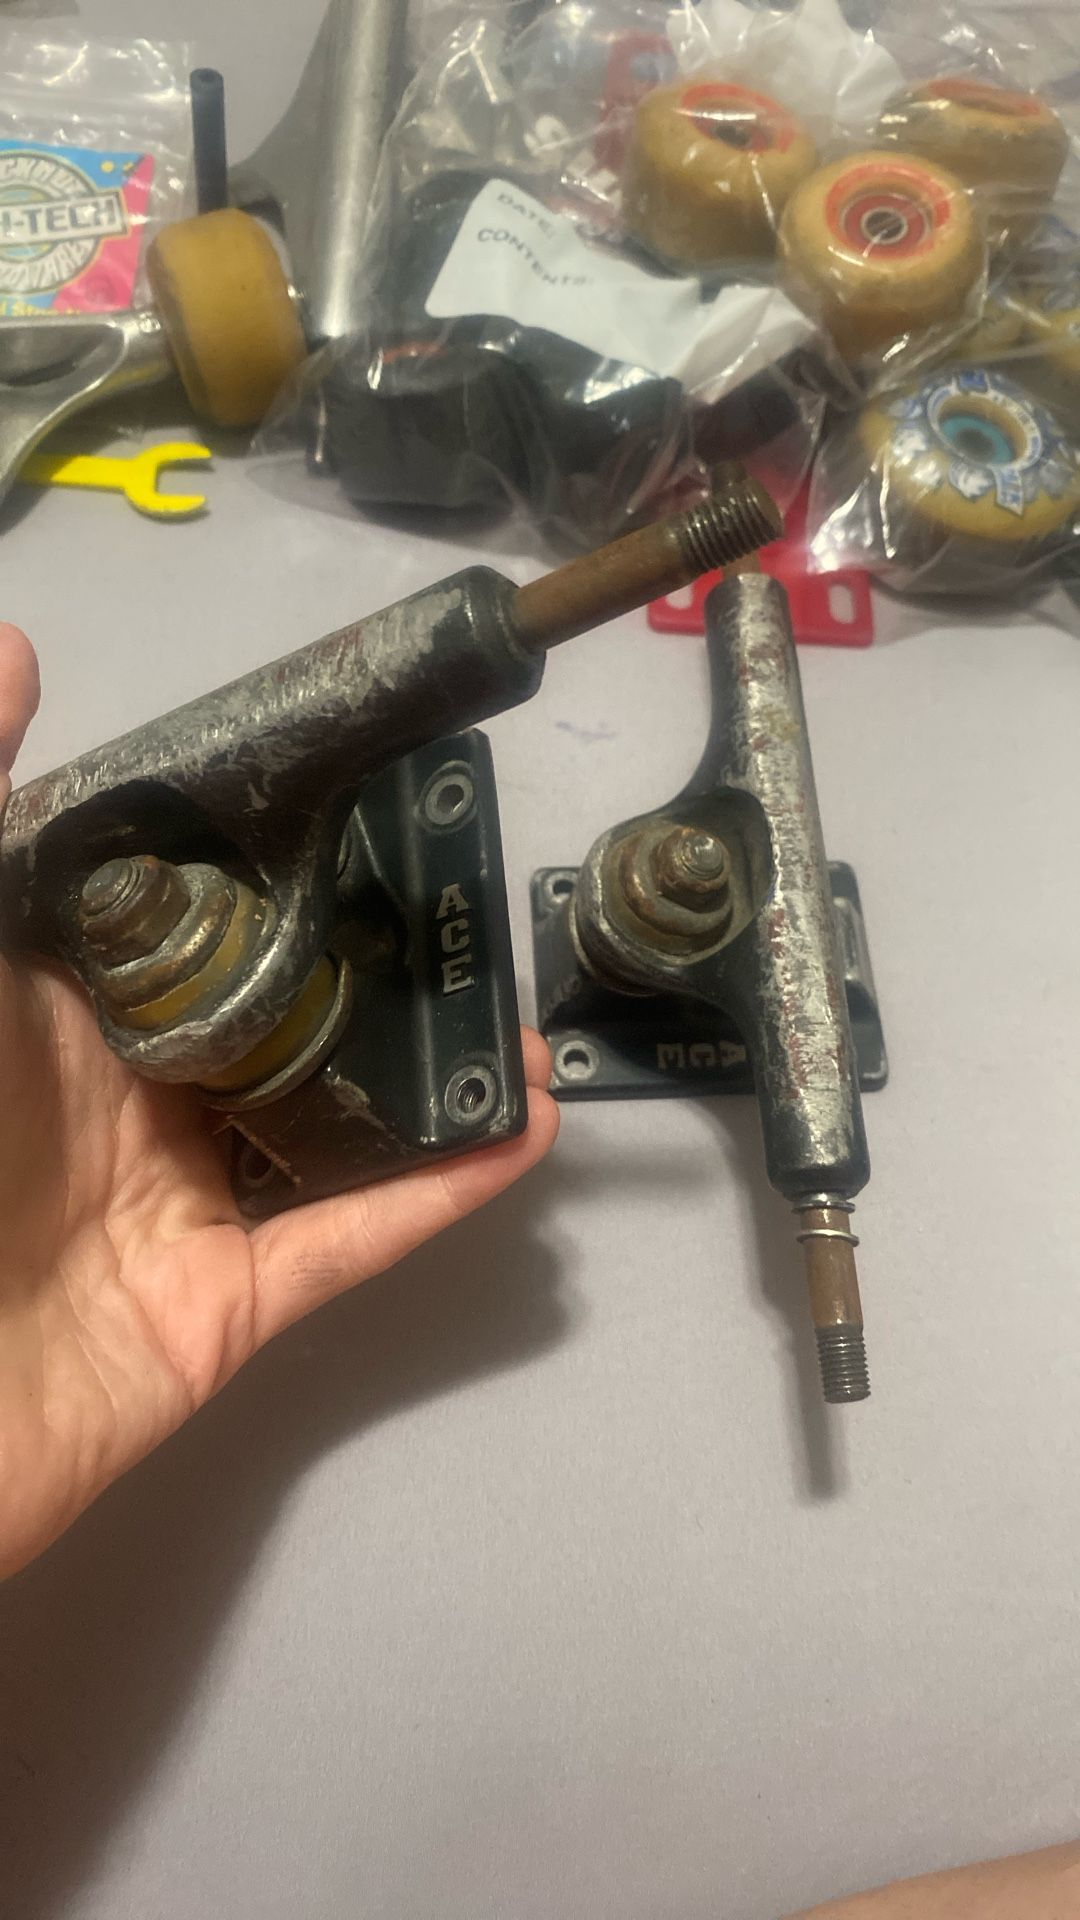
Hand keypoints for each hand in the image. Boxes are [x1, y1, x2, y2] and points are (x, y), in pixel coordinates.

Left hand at [0, 626, 558, 1581]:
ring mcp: (176, 1204)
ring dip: (427, 1067)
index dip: (266, 855)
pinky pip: (347, 1239)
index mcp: (52, 1009)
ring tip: (515, 1002)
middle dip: (370, 957)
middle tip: (470, 893)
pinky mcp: (222, 1304)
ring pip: (326, 1120)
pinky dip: (437, 1188)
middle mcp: (120, 1095)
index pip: (179, 914)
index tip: (362, 791)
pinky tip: (521, 1128)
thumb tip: (18, 642)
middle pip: (270, 1013)